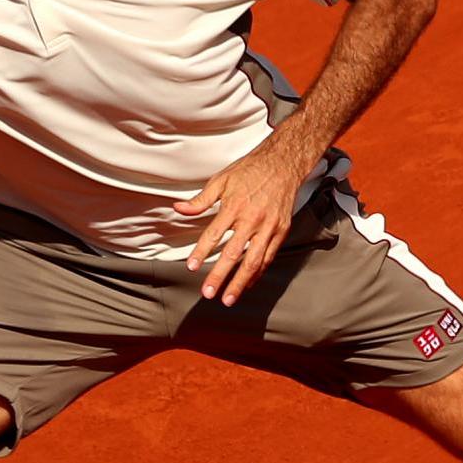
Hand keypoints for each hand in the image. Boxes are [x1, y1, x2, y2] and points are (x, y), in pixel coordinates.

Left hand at [174, 135, 317, 305]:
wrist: (283, 163)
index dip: (202, 252)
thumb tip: (179, 208)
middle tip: (208, 292)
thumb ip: (201, 200)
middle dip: (220, 276)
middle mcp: (253, 219)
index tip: (192, 267)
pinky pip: (268, 257)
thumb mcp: (221, 180)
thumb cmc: (250, 171)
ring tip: (228, 299)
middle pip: (234, 254)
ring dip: (240, 282)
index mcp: (234, 206)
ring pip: (254, 261)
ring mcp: (269, 227)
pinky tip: (247, 284)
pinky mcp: (281, 231)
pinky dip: (257, 273)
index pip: (214, 234)